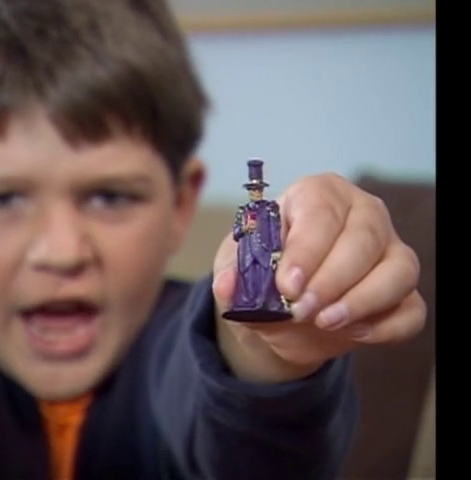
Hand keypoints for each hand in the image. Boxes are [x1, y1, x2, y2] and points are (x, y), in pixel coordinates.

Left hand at [211, 173, 425, 381]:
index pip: (321, 211)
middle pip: (364, 238)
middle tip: (299, 310)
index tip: (286, 285)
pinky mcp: (402, 292)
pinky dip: (387, 326)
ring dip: (362, 301)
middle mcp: (362, 214)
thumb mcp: (237, 266)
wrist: (281, 310)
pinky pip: (411, 309)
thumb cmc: (264, 270)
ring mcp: (390, 251)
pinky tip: (354, 334)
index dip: (306, 249)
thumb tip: (226, 286)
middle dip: (331, 279)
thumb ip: (230, 273)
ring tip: (325, 322)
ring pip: (399, 270)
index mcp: (317, 195)